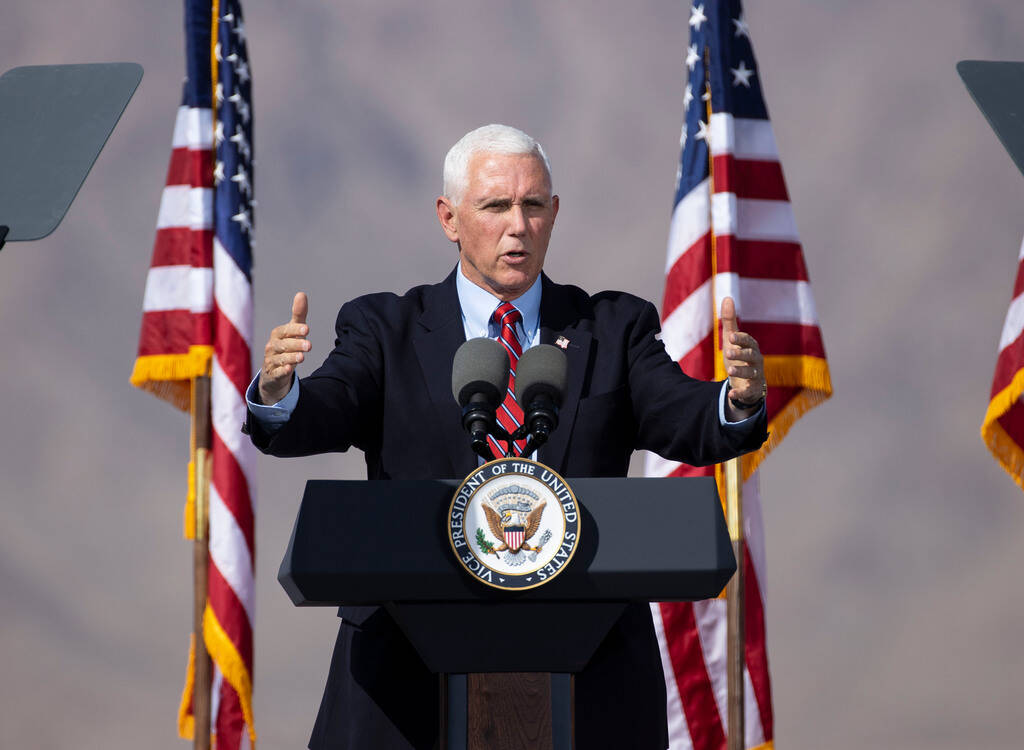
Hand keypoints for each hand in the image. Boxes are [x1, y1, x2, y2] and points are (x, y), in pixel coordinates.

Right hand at [258, 292, 310, 404]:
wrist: (273, 372)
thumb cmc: (286, 347)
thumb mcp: (293, 331)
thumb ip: (298, 314)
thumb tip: (301, 293)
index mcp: (278, 334)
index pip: (286, 330)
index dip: (295, 330)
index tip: (307, 329)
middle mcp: (272, 346)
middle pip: (284, 345)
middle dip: (296, 345)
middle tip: (309, 346)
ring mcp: (271, 361)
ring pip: (281, 358)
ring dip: (291, 357)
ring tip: (302, 357)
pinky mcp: (273, 374)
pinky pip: (276, 372)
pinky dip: (281, 371)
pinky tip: (288, 370)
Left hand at [721, 296, 764, 418]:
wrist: (748, 382)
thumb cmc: (740, 357)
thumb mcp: (733, 340)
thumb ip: (730, 321)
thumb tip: (727, 297)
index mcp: (752, 347)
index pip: (748, 341)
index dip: (741, 339)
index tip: (731, 336)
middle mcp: (757, 361)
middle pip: (751, 356)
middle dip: (740, 354)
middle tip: (727, 352)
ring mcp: (756, 376)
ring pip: (751, 373)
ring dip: (740, 371)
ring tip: (729, 370)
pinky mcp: (753, 390)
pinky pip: (748, 391)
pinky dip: (740, 393)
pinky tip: (731, 394)